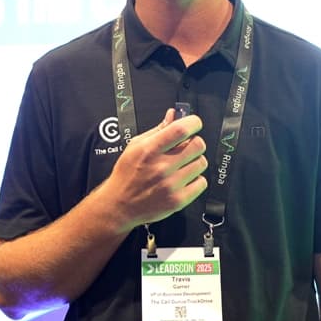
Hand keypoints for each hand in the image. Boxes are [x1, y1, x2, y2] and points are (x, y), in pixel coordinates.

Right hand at [99, 108, 208, 230]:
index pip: (180, 130)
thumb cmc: (127, 174)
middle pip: (197, 145)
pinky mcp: (178, 200)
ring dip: (195, 161)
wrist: (119, 205)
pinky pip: (202, 182)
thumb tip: (174, 114)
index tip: (194, 123)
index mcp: (149, 150)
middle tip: (187, 146)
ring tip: (183, 165)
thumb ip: (157, 130)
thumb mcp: (135, 146)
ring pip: (201, 163)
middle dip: (195, 142)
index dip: (192, 123)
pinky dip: (196, 179)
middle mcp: (161, 167)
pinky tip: (184, 179)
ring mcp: (171, 185)